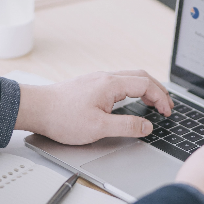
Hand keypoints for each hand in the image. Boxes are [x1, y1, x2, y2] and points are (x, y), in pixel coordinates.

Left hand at [15, 70, 173, 144]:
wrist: (35, 109)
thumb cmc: (62, 118)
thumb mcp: (99, 127)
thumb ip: (127, 126)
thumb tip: (147, 127)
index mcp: (111, 84)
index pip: (147, 84)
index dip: (162, 98)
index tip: (168, 112)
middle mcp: (105, 77)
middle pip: (141, 76)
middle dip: (158, 90)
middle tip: (167, 106)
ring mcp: (97, 80)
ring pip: (130, 78)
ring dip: (146, 89)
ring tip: (154, 103)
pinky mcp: (89, 86)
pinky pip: (119, 82)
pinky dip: (133, 89)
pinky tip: (130, 100)